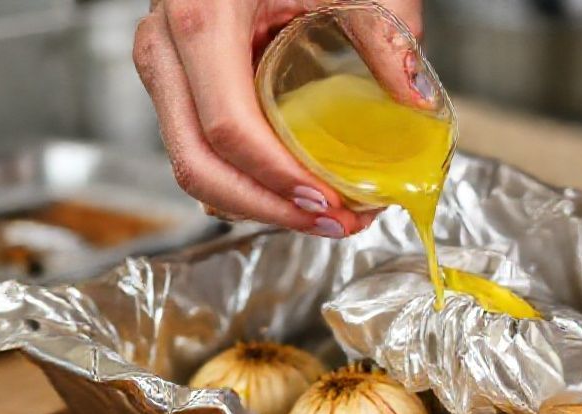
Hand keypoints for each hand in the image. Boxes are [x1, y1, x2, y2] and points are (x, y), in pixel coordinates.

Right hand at [134, 0, 422, 236]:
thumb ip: (386, 36)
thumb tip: (417, 105)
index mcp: (201, 16)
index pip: (227, 125)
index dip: (278, 178)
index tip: (331, 204)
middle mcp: (166, 47)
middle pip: (198, 163)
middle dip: (269, 209)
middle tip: (336, 224)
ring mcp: (165, 69)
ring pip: (195, 166)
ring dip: (258, 204)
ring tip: (326, 215)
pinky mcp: (179, 86)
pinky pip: (203, 150)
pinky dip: (247, 182)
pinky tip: (297, 190)